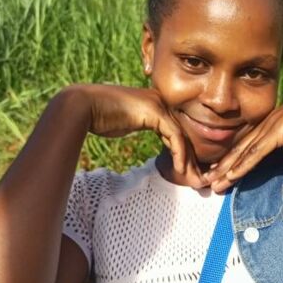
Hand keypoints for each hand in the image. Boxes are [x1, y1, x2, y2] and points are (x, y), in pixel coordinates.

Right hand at [77, 83, 206, 188]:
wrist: (83, 107)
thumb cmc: (99, 117)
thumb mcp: (126, 123)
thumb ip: (140, 125)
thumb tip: (144, 134)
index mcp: (155, 103)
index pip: (176, 131)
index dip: (183, 154)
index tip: (187, 174)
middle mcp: (161, 101)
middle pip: (183, 134)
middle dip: (192, 160)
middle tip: (198, 180)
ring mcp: (159, 104)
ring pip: (182, 136)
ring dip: (189, 161)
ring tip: (193, 180)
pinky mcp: (156, 111)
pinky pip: (175, 136)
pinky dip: (179, 154)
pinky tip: (180, 170)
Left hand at [204, 76, 282, 191]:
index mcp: (274, 121)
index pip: (249, 142)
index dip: (234, 156)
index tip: (221, 169)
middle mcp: (268, 122)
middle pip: (240, 148)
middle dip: (222, 165)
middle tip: (207, 179)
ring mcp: (271, 126)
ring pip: (243, 153)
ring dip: (226, 170)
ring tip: (213, 184)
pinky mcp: (277, 133)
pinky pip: (255, 153)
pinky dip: (242, 166)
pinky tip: (231, 177)